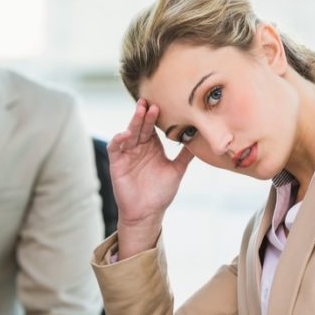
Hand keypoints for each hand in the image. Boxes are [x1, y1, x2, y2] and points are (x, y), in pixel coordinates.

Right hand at [108, 99, 192, 258]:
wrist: (147, 213)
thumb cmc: (161, 193)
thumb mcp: (176, 171)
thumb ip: (185, 156)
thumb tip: (200, 140)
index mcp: (152, 147)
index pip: (153, 126)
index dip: (157, 116)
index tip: (164, 103)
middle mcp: (139, 147)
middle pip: (141, 126)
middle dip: (145, 114)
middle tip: (152, 101)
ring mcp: (127, 154)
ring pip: (129, 133)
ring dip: (134, 121)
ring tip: (141, 110)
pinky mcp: (117, 163)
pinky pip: (115, 148)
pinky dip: (118, 140)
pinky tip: (125, 134)